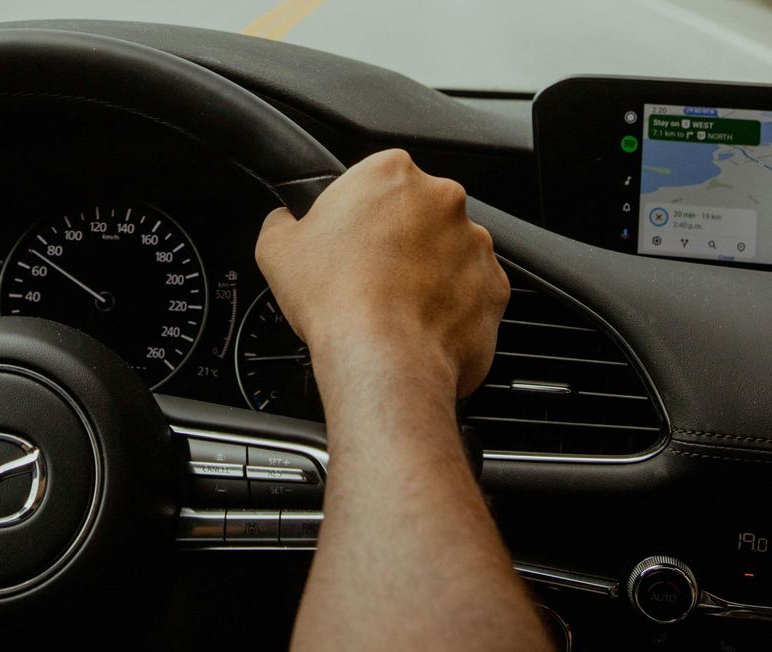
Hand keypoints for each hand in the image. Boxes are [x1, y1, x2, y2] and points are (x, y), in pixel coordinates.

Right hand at [255, 149, 508, 398]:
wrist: (382, 358)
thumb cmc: (334, 299)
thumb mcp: (275, 249)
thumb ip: (281, 221)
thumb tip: (283, 221)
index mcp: (390, 173)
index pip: (374, 179)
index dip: (356, 211)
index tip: (346, 239)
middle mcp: (442, 198)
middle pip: (416, 212)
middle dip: (396, 238)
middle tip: (366, 275)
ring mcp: (476, 243)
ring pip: (447, 251)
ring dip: (425, 271)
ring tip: (391, 305)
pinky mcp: (495, 287)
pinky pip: (470, 291)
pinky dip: (449, 306)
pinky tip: (416, 325)